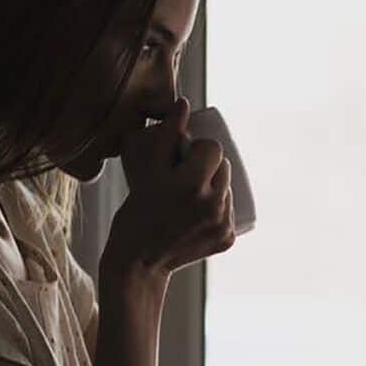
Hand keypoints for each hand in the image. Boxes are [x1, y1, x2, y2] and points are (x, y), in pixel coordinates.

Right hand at [104, 97, 234, 275]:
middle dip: (207, 167)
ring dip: (215, 187)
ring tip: (191, 195)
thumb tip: (184, 103)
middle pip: (224, 168)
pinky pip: (229, 212)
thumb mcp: (146, 173)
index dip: (199, 149)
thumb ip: (164, 136)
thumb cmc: (135, 213)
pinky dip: (218, 210)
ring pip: (228, 189)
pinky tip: (199, 214)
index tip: (184, 157)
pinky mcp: (228, 239)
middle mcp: (213, 205)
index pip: (213, 148)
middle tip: (185, 176)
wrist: (138, 263)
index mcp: (191, 185)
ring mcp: (223, 224)